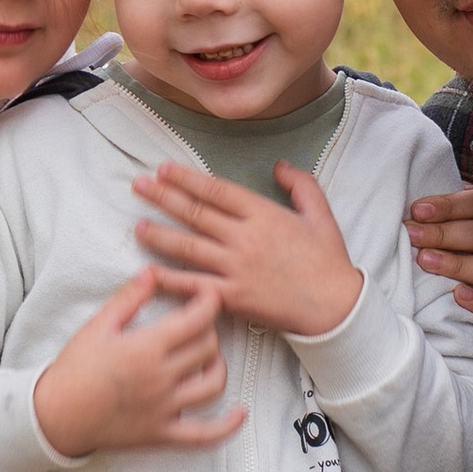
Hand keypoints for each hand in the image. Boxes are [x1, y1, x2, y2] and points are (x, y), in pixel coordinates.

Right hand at [32, 269, 243, 461]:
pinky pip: (205, 435)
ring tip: (208, 357)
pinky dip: (228, 426)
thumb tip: (152, 272)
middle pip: (208, 348)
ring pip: (214, 385)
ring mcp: (165, 409)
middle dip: (209, 330)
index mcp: (147, 347)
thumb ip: (129, 298)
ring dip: (218, 366)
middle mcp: (161, 378)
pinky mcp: (162, 434)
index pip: (197, 319)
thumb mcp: (97, 326)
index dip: (210, 302)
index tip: (209, 294)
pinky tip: (240, 414)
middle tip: (197, 324)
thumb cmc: (74, 368)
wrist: (55, 415)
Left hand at [134, 160, 361, 339]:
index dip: (186, 179)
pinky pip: (194, 286)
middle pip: (195, 213)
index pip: (216, 190)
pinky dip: (169, 279)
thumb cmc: (328, 260)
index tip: (164, 169)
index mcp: (263, 214)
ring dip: (159, 235)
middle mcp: (245, 238)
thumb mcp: (319, 214)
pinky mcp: (232, 297)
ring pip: (188, 247)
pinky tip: (149, 272)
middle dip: (163, 197)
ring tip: (137, 225)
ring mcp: (236, 268)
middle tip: (138, 185)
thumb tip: (278, 165)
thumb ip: (299, 184)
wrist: (334, 306)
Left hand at [407, 185, 472, 346]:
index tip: (417, 210)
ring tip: (425, 261)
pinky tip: (458, 295)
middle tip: (412, 235)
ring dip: (459, 264)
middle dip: (446, 233)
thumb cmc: (456, 264)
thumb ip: (437, 218)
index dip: (450, 205)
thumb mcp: (448, 237)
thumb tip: (409, 203)